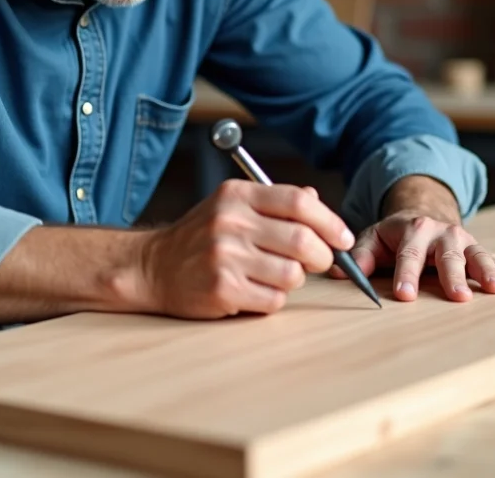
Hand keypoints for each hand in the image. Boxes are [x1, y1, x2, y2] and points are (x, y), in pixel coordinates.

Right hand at [139, 179, 353, 318]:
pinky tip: (255, 291)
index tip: (342, 238)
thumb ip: (274, 201)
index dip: (330, 221)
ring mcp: (225, 256)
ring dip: (295, 280)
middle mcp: (230, 222)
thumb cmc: (200, 237)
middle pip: (302, 240)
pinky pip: (274, 300)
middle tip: (319, 262)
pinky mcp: (222, 289)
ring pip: (293, 275)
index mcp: (237, 195)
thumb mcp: (232, 206)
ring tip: (275, 276)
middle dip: (322, 256)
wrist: (153, 267)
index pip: (299, 202)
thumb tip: (316, 198)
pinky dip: (274, 299)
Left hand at [331, 211, 494, 302]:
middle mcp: (441, 233)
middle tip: (458, 297)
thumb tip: (339, 273)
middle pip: (447, 255)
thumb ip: (360, 256)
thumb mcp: (373, 238)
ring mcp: (462, 240)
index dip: (406, 275)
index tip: (404, 296)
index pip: (408, 255)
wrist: (422, 212)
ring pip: (476, 255)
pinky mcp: (477, 249)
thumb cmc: (394, 235)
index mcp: (412, 229)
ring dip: (486, 272)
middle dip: (452, 276)